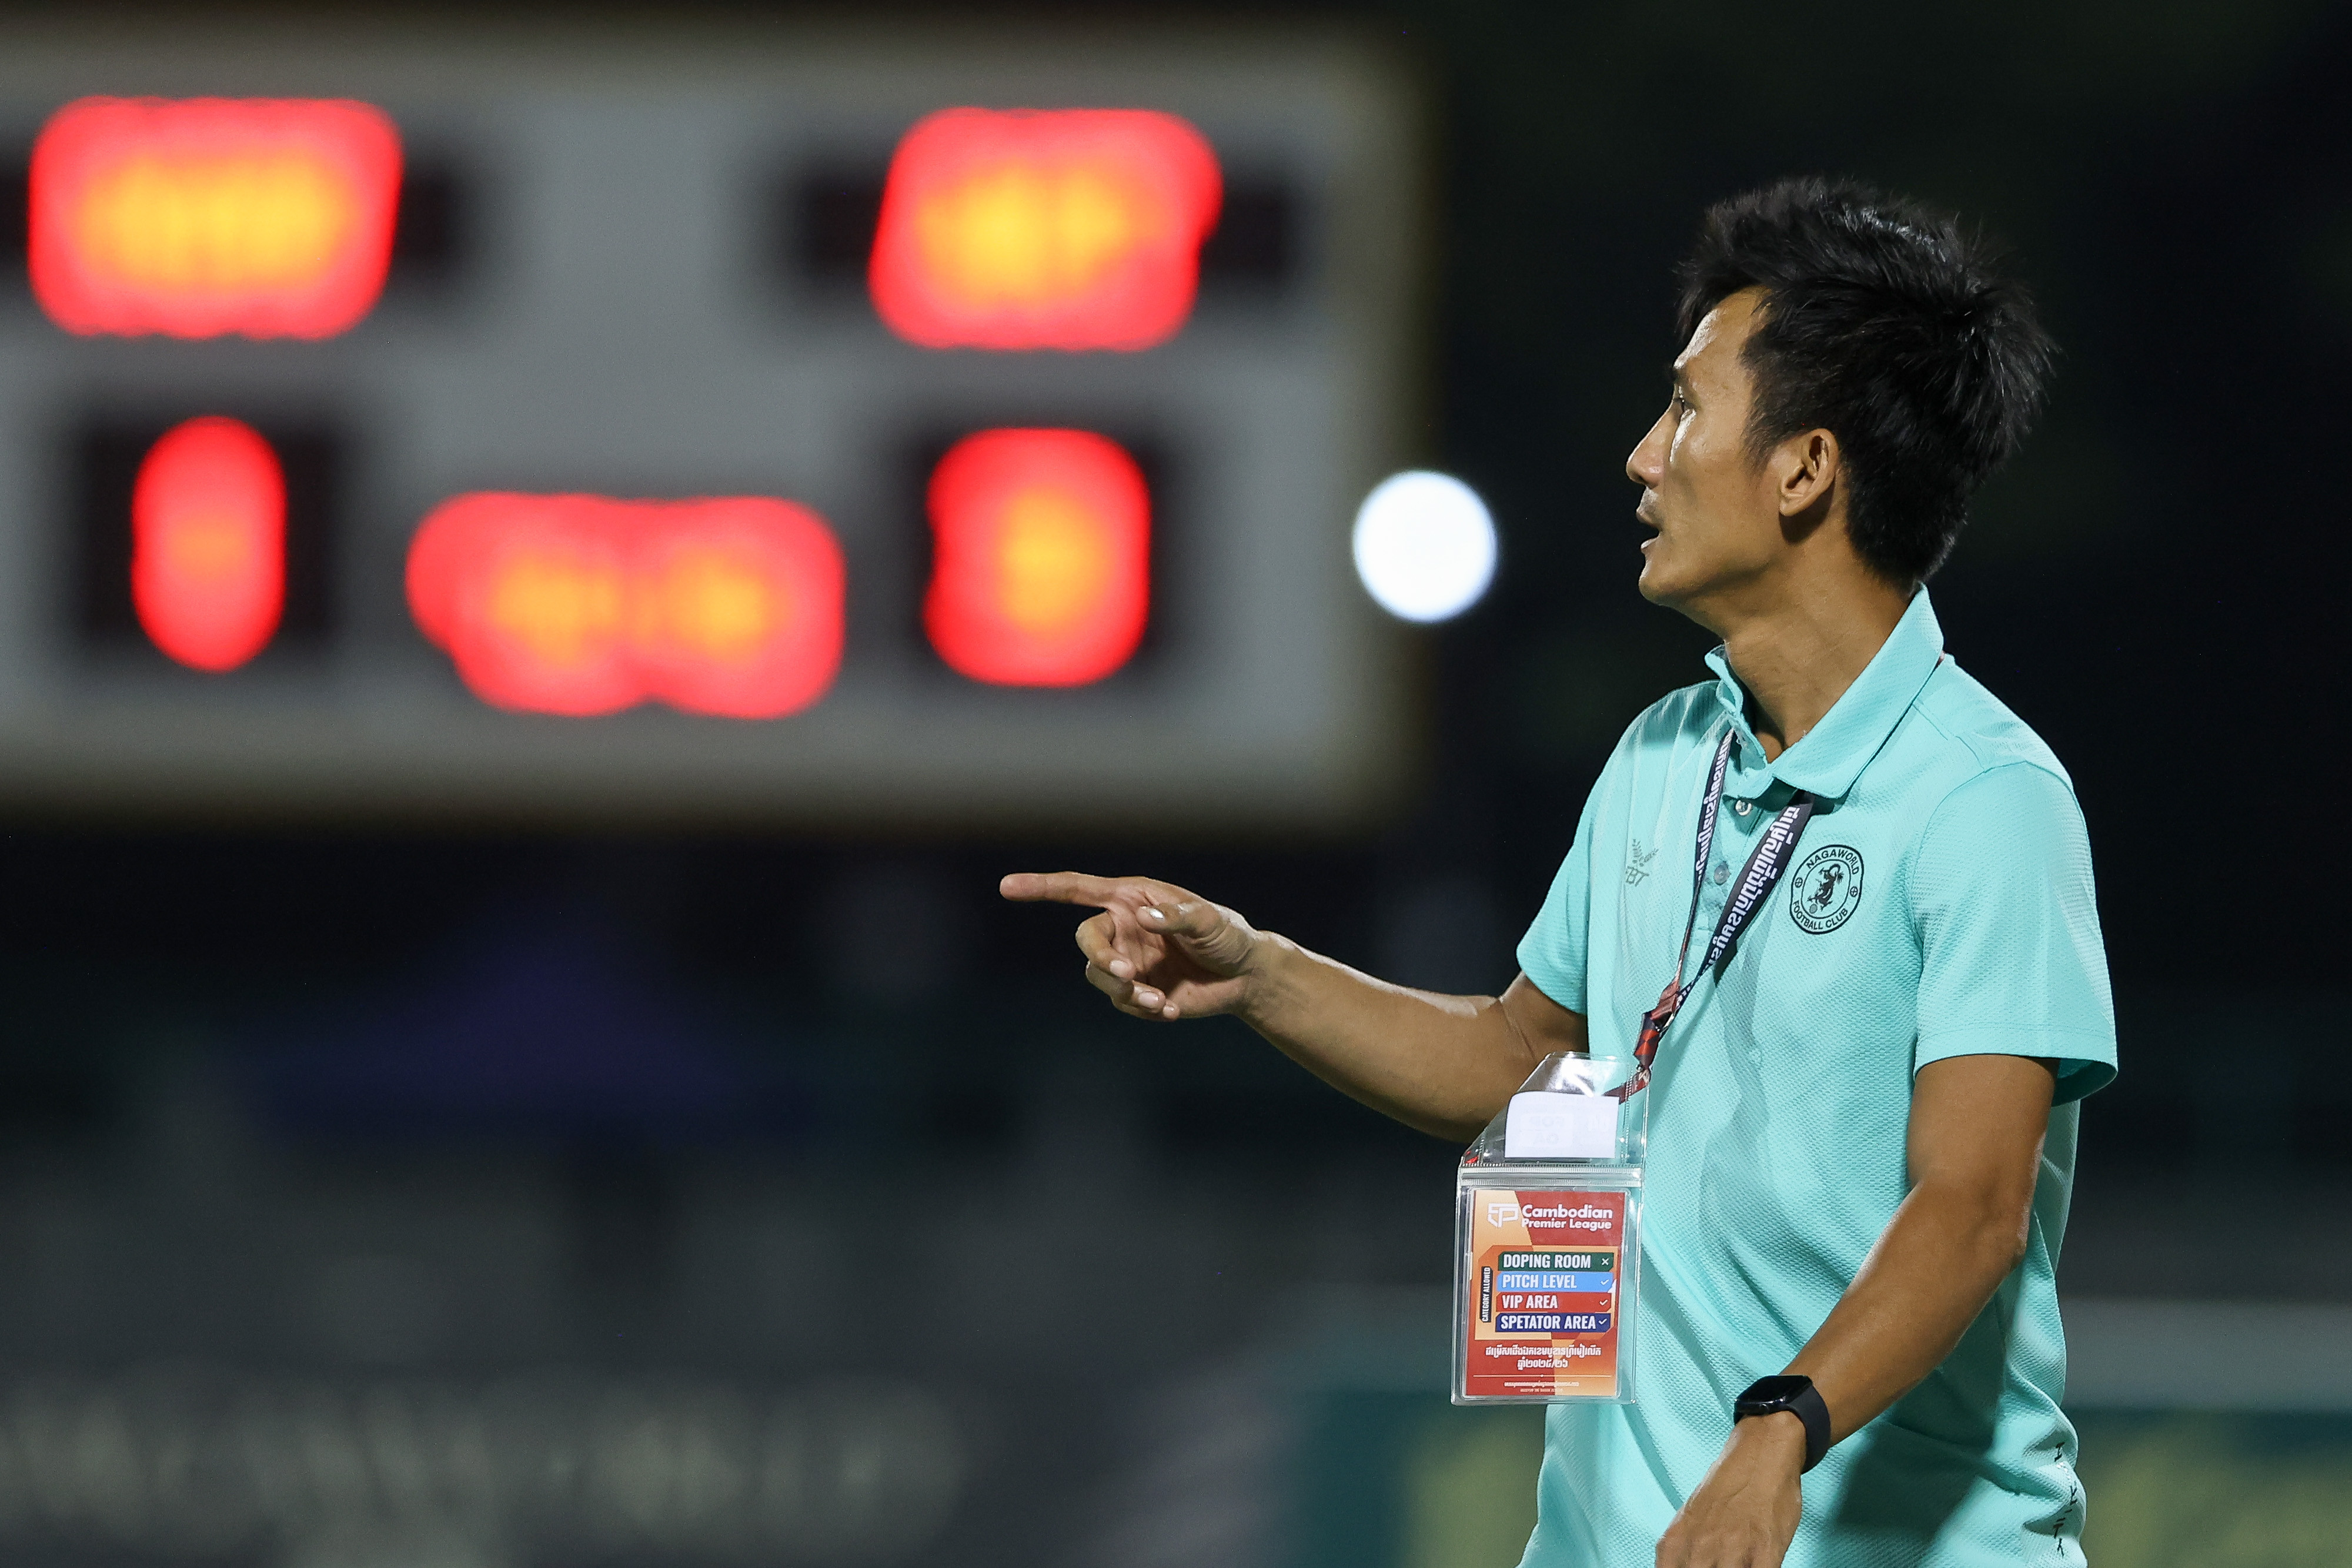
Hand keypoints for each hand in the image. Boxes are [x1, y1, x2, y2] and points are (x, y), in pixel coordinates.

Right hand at [999, 871, 1261, 1020]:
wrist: (1245, 977)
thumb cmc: (1228, 937)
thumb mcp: (1210, 921)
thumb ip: (1177, 917)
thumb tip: (1142, 918)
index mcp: (1132, 898)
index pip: (1077, 889)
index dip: (1041, 887)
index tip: (1007, 887)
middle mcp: (1122, 928)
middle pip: (1087, 940)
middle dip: (1101, 958)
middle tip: (1126, 976)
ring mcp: (1127, 961)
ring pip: (1099, 976)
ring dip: (1124, 991)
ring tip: (1158, 1001)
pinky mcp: (1136, 992)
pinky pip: (1122, 1003)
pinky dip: (1143, 1009)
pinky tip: (1172, 1010)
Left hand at [1656, 1414, 1803, 1567]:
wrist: (1761, 1453)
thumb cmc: (1727, 1485)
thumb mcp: (1690, 1516)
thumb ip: (1682, 1548)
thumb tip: (1678, 1566)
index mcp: (1677, 1539)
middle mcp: (1701, 1546)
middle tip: (1717, 1565)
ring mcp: (1734, 1549)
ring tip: (1739, 1563)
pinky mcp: (1766, 1551)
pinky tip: (1757, 1565)